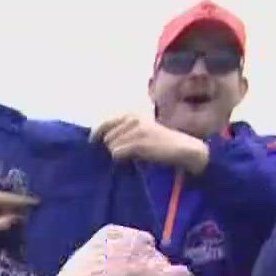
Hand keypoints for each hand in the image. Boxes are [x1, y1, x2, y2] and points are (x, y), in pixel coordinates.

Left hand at [0, 187, 38, 243]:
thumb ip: (1, 224)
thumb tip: (17, 218)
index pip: (12, 198)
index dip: (26, 200)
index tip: (39, 202)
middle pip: (13, 196)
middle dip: (25, 202)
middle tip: (39, 205)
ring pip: (12, 199)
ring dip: (20, 205)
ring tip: (31, 209)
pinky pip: (8, 201)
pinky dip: (15, 206)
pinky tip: (22, 210)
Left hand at [91, 113, 209, 171]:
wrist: (182, 148)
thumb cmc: (159, 143)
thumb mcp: (141, 131)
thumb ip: (123, 132)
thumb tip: (101, 141)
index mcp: (132, 115)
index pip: (104, 123)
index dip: (96, 135)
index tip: (93, 143)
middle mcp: (133, 119)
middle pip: (107, 138)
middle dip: (111, 147)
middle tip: (122, 153)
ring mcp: (136, 130)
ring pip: (111, 147)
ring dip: (117, 154)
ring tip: (131, 156)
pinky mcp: (139, 143)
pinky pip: (117, 153)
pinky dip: (121, 159)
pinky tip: (132, 159)